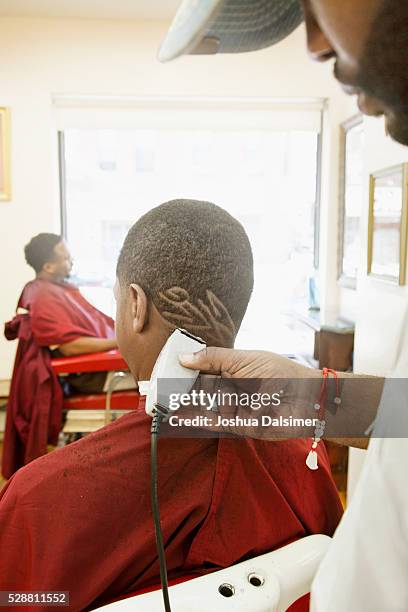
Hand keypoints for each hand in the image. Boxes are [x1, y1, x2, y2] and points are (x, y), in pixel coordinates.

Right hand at [173, 348, 320, 439]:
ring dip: (182, 405)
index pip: (203, 369)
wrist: (307, 398)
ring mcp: (233, 407)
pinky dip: (194, 420)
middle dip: (179, 389)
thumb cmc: (281, 372)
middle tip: (158, 388)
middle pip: (200, 389)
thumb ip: (213, 358)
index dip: (185, 369)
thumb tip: (184, 358)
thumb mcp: (243, 358)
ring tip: (161, 402)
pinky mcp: (238, 425)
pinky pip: (213, 423)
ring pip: (203, 407)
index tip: (165, 369)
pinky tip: (178, 416)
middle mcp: (231, 389)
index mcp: (233, 369)